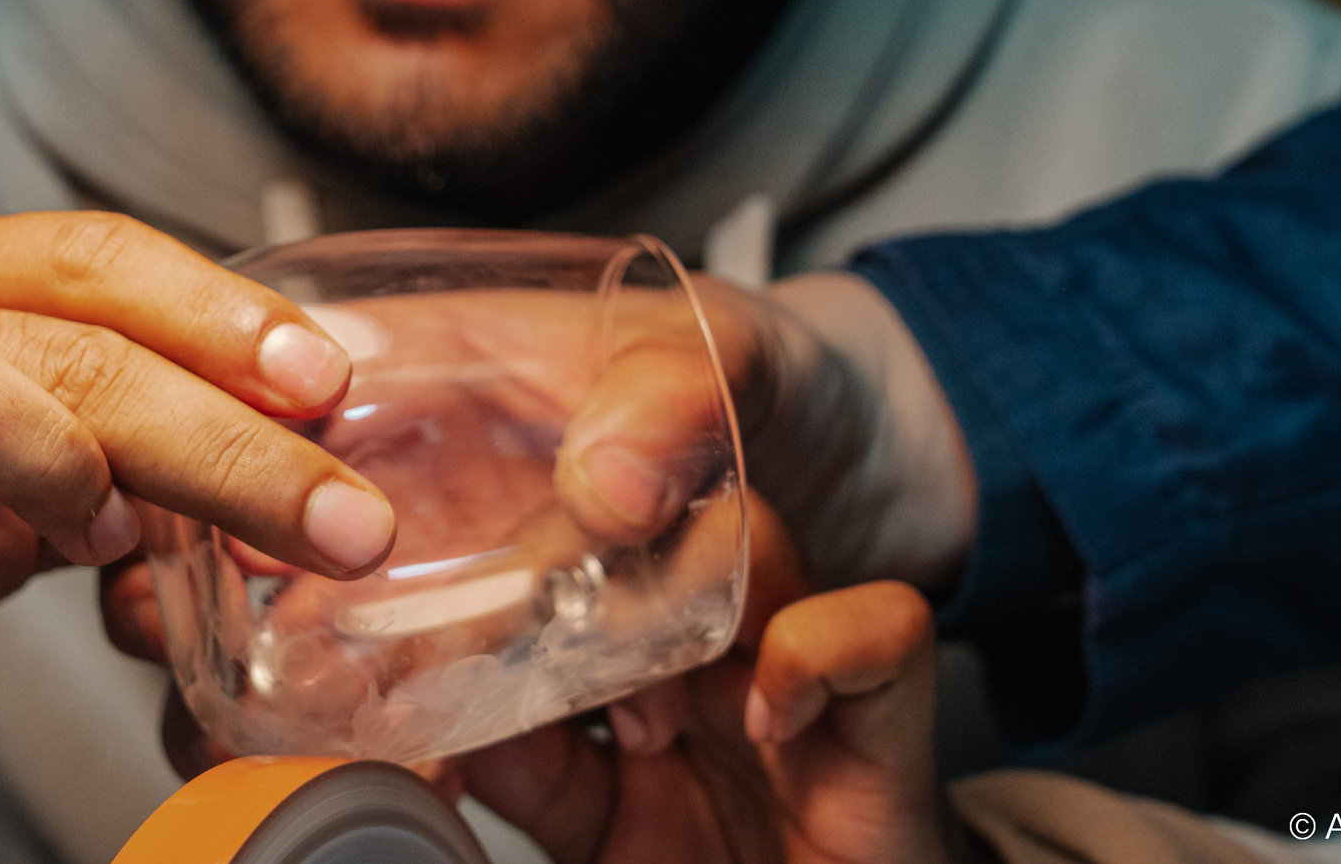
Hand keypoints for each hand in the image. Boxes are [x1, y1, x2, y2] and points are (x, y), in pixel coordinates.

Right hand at [0, 207, 395, 744]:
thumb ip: (123, 461)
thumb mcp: (2, 472)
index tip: (337, 389)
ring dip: (39, 448)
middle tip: (334, 518)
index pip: (107, 261)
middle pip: (61, 335)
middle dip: (218, 429)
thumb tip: (292, 485)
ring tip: (112, 533)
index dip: (229, 319)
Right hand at [103, 274, 972, 777]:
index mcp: (479, 360)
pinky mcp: (532, 667)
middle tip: (167, 635)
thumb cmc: (807, 385)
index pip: (320, 382)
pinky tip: (373, 778)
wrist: (894, 482)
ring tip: (232, 728)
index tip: (187, 510)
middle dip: (222, 577)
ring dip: (287, 677)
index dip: (237, 438)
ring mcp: (487, 570)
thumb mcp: (759, 363)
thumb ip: (684, 405)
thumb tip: (600, 488)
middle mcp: (460, 465)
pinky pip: (437, 714)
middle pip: (295, 515)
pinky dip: (396, 749)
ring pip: (342, 624)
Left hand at [456, 511, 961, 863]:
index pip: (592, 539)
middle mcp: (728, 640)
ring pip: (755, 534)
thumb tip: (447, 708)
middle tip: (540, 649)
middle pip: (662, 512)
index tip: (466, 623)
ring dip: (685, 606)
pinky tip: (768, 727)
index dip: (529, 553)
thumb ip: (530, 766)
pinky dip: (809, 659)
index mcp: (654, 651)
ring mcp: (810, 666)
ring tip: (648, 725)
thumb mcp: (593, 829)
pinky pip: (879, 624)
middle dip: (585, 566)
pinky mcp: (893, 716)